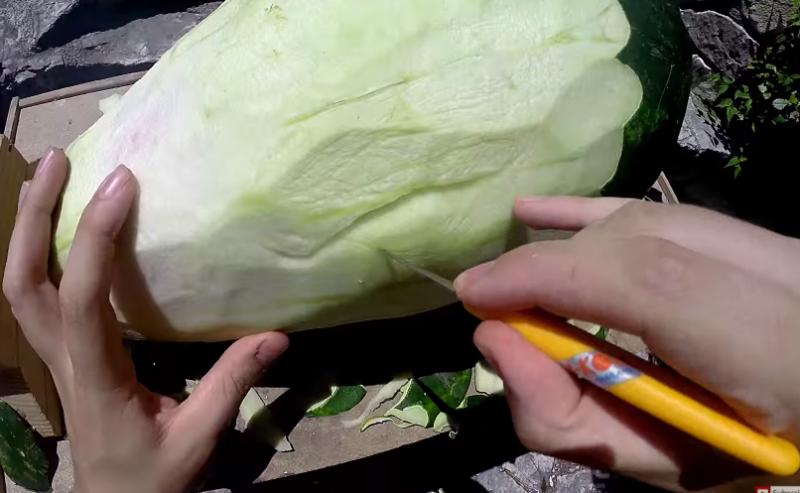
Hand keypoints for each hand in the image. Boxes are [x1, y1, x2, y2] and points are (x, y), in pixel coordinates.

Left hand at [2, 149, 288, 492]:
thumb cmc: (153, 476)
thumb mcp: (199, 437)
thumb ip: (232, 384)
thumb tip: (276, 335)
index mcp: (95, 376)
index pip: (83, 298)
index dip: (98, 239)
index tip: (122, 184)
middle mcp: (63, 358)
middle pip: (23, 281)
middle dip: (34, 217)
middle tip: (59, 161)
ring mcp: (57, 356)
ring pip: (21, 286)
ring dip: (29, 229)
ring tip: (51, 176)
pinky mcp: (65, 355)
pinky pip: (39, 295)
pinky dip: (41, 252)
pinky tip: (63, 228)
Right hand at [455, 197, 799, 491]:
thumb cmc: (751, 456)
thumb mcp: (665, 467)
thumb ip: (574, 420)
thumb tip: (494, 340)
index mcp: (779, 353)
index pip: (652, 281)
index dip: (550, 275)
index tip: (477, 299)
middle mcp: (788, 274)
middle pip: (640, 240)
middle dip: (547, 266)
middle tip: (489, 303)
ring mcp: (778, 243)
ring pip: (648, 219)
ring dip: (567, 249)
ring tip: (516, 285)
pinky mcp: (758, 231)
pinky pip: (664, 208)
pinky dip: (592, 211)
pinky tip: (534, 210)